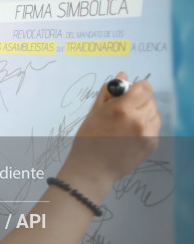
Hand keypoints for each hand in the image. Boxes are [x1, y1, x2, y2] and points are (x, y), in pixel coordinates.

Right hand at [67, 72, 159, 186]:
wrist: (93, 167)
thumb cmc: (89, 138)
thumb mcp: (95, 112)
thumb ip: (109, 92)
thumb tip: (122, 76)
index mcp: (122, 109)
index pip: (144, 87)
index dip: (137, 87)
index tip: (129, 92)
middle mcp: (138, 120)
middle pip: (150, 99)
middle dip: (139, 100)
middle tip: (125, 110)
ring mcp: (147, 133)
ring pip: (154, 113)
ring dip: (144, 113)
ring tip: (127, 123)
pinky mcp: (152, 144)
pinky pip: (154, 127)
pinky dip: (145, 126)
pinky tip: (130, 134)